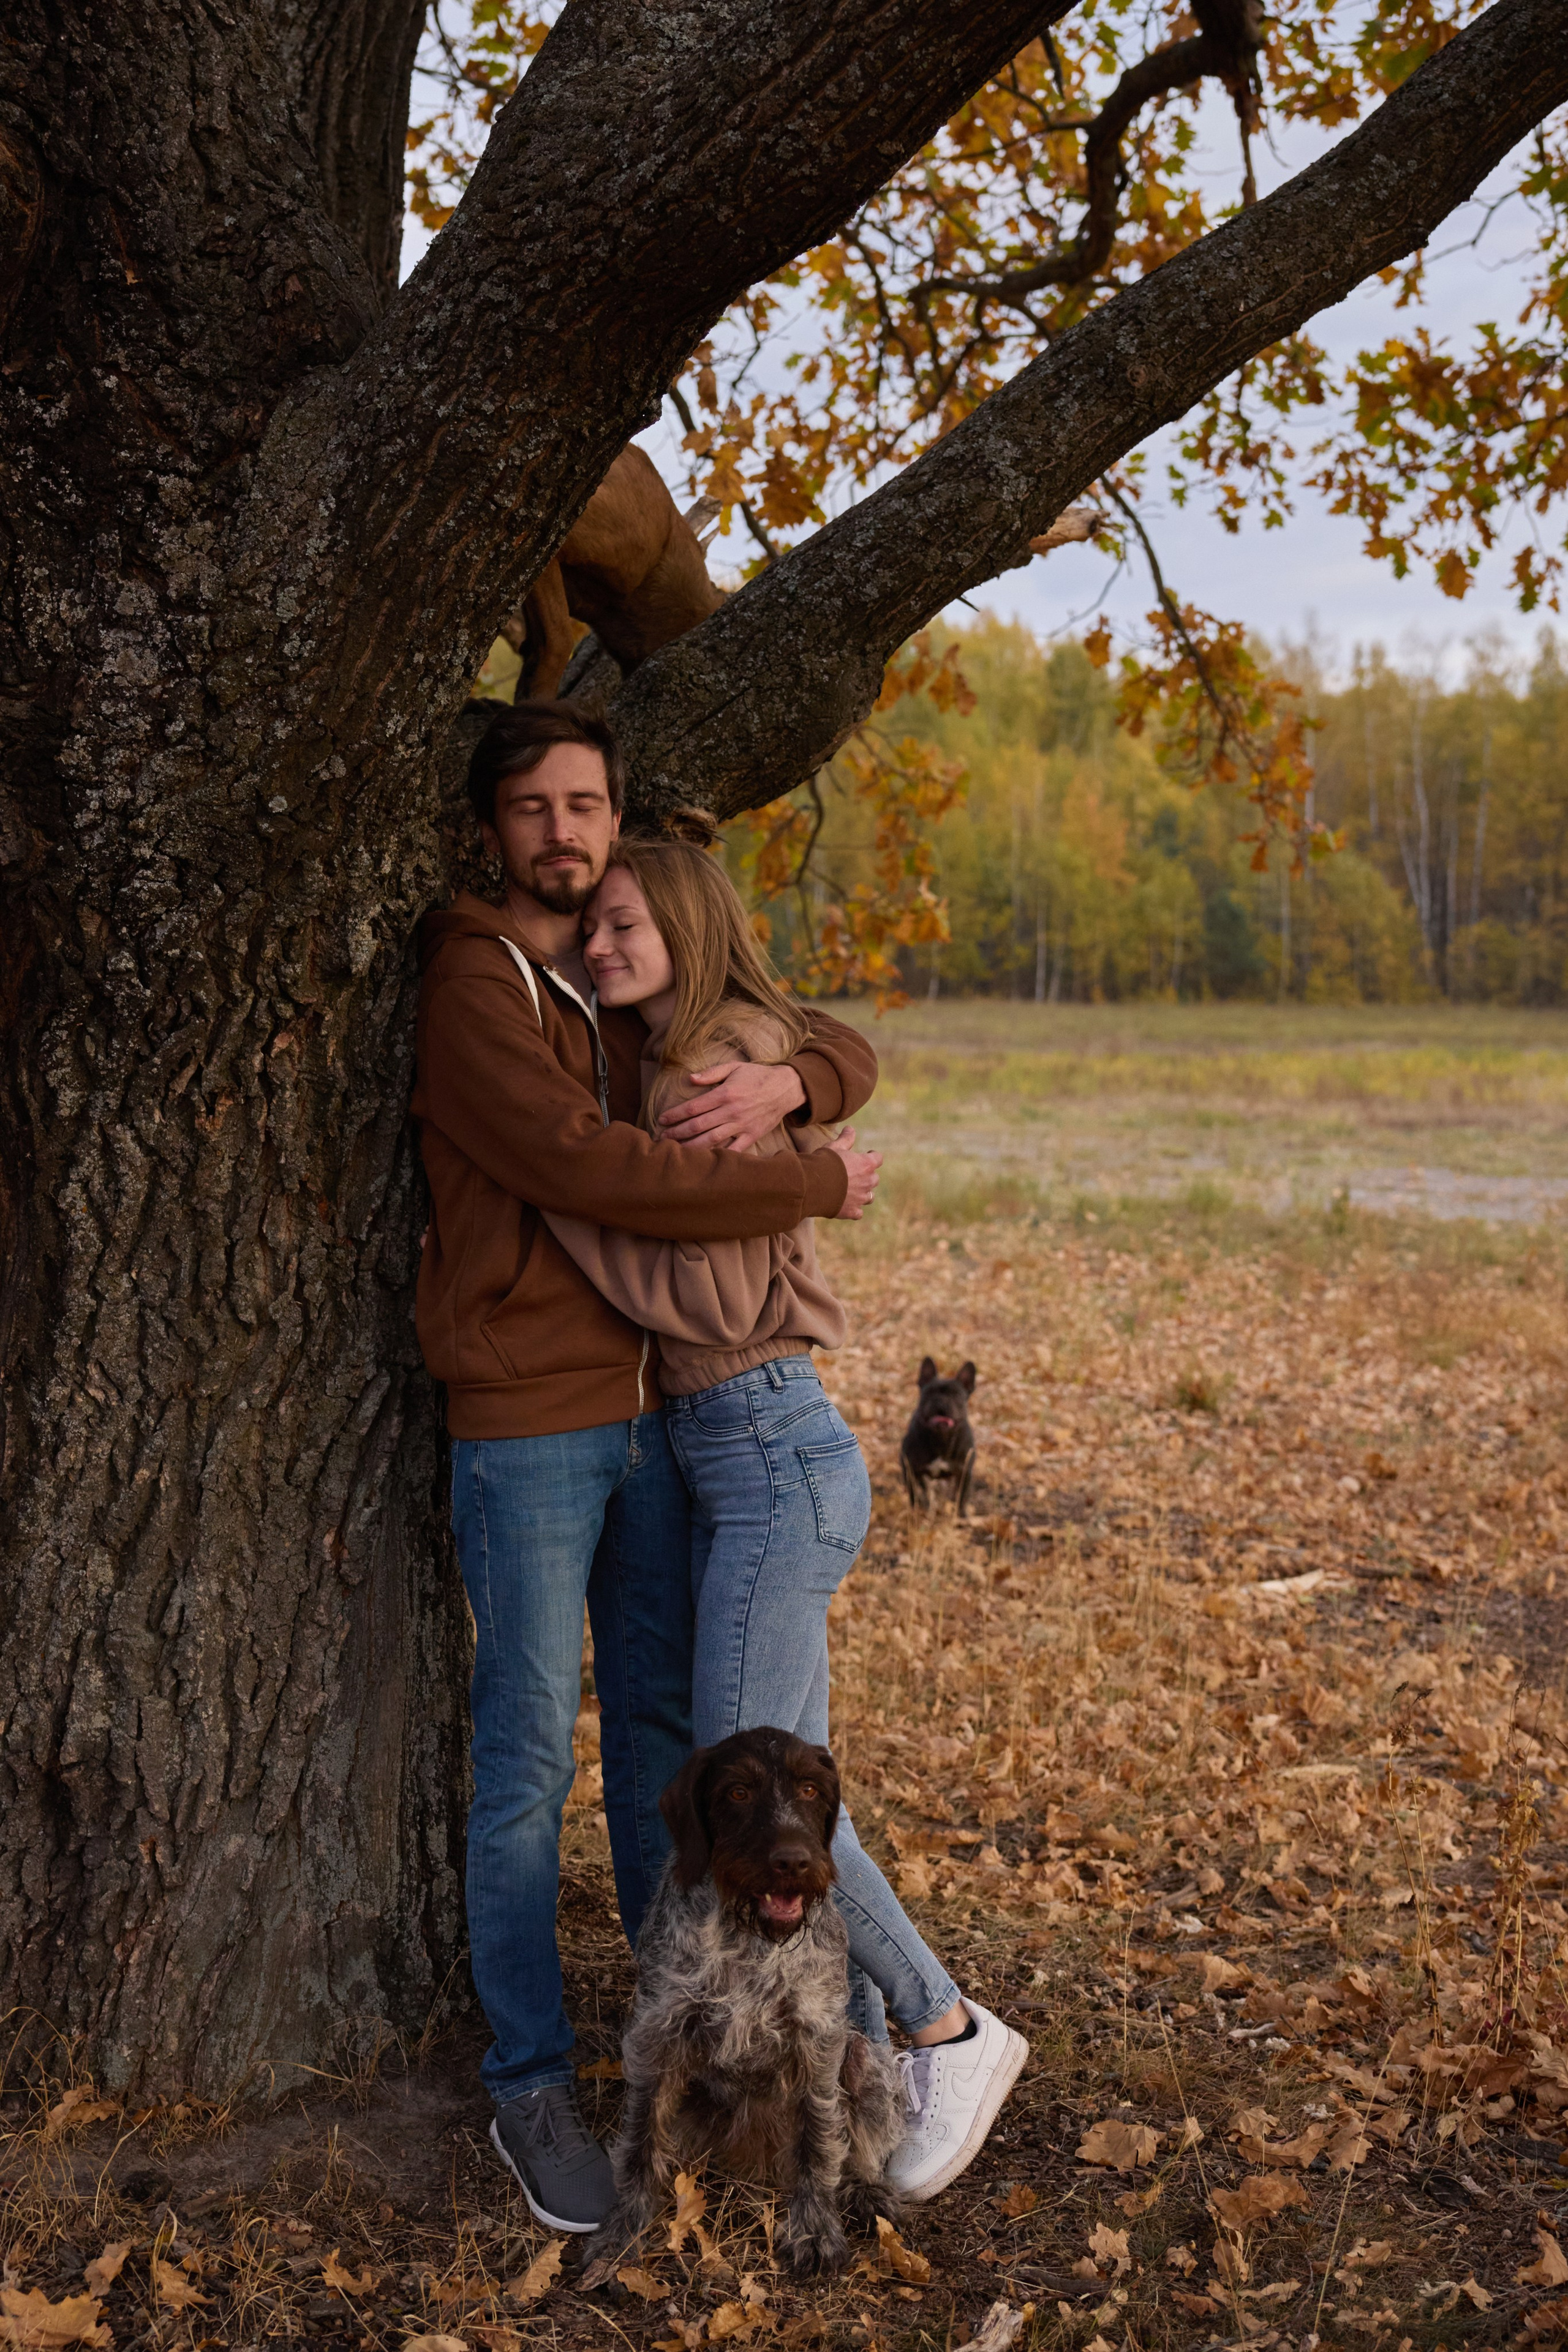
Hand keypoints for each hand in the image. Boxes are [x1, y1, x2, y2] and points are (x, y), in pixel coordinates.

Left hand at [658, 1058, 807, 1151]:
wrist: (785, 1088)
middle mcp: (732, 1111)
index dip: (675, 1115)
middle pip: (698, 1126)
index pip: (693, 1107)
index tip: (662, 1119)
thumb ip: (711, 1073)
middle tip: (663, 1138)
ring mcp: (742, 1125)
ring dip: (691, 1146)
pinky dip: (719, 1156)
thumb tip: (689, 1079)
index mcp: (725, 1094)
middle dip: (677, 1133)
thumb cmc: (757, 1076)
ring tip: (677, 1151)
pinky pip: (733, 1150)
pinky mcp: (752, 1136)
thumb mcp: (734, 1067)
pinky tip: (704, 1161)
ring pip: (711, 1140)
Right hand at [827, 1126, 880, 1219]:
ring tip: (852, 1191)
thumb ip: (845, 1139)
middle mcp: (867, 1182)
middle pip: (875, 1179)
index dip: (872, 1156)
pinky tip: (847, 1206)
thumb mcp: (834, 1146)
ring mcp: (860, 1198)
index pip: (878, 1159)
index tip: (867, 1155)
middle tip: (855, 1173)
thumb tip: (851, 1128)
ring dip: (863, 1193)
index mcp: (866, 1164)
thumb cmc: (823, 1162)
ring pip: (869, 1197)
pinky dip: (854, 1210)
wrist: (812, 1185)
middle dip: (867, 1176)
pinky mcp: (851, 1211)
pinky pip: (858, 1212)